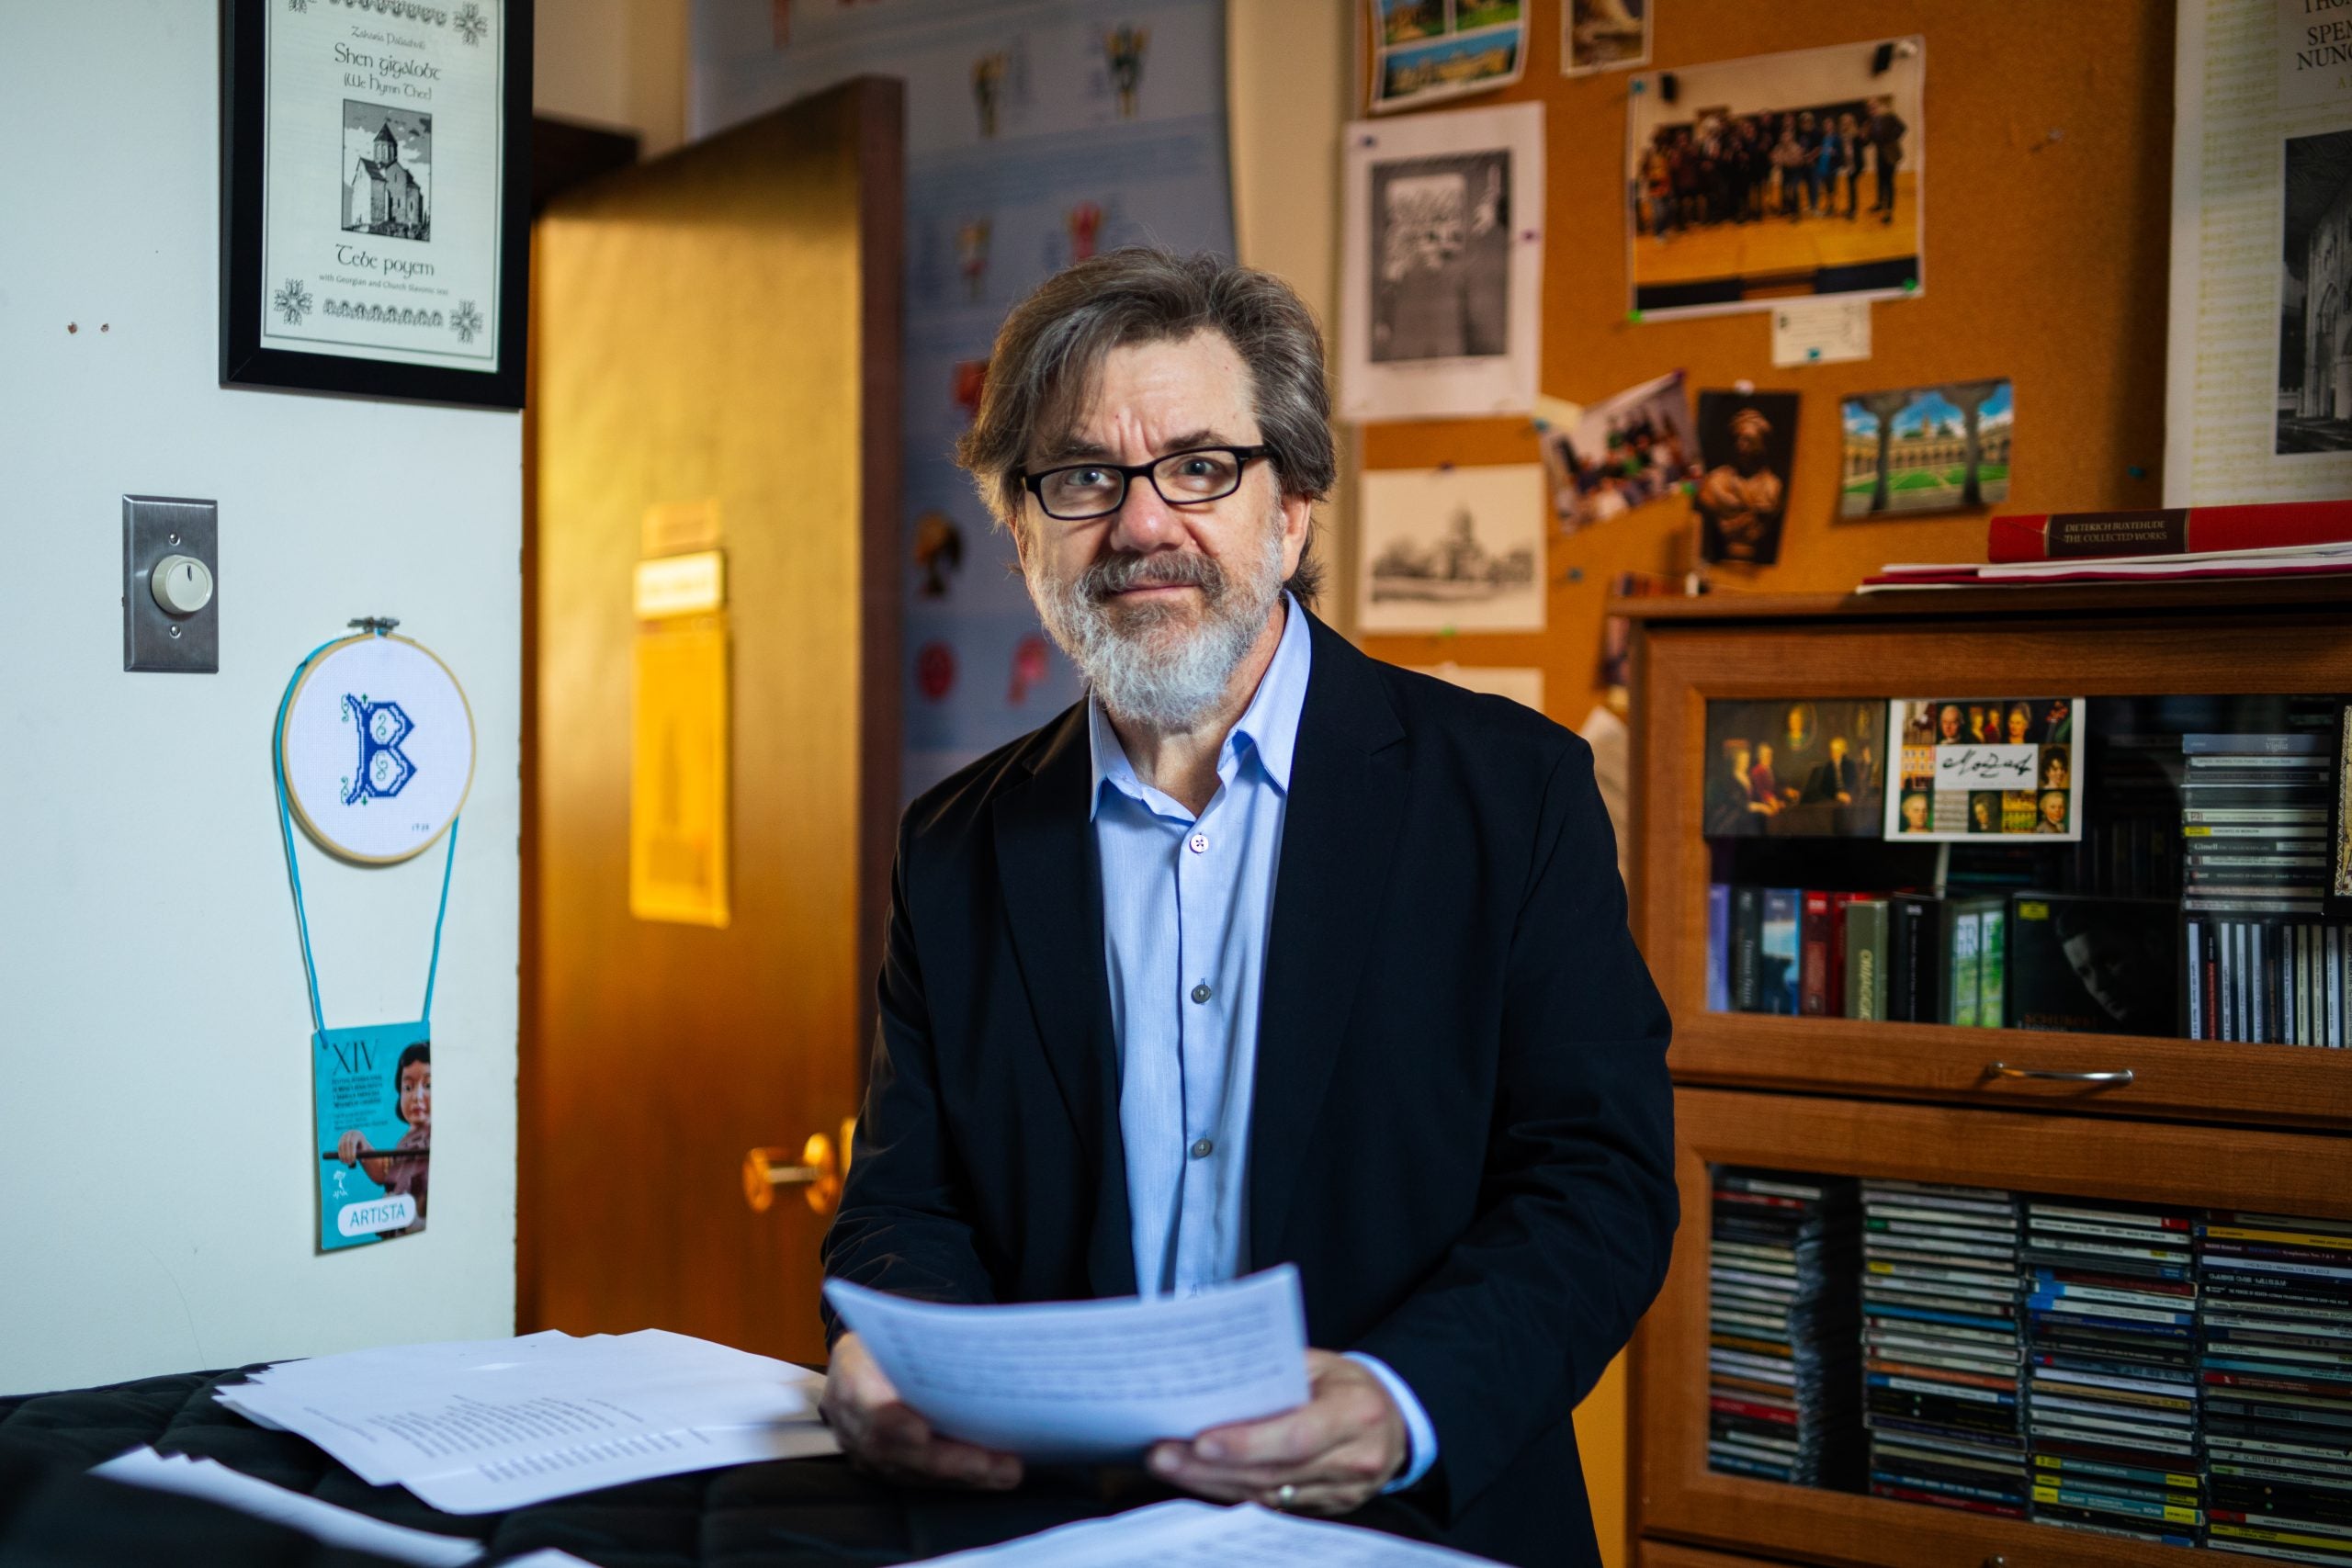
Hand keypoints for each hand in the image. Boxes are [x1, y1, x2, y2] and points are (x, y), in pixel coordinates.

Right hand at [336, 1130, 371, 1165]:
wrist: (358, 1137)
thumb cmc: (363, 1144)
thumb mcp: (365, 1147)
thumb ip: (364, 1153)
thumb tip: (363, 1160)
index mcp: (356, 1134)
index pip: (352, 1143)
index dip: (351, 1151)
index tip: (353, 1159)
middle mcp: (349, 1134)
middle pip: (346, 1144)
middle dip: (346, 1154)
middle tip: (349, 1162)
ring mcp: (344, 1136)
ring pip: (341, 1146)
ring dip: (342, 1155)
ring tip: (345, 1163)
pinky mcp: (340, 1140)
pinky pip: (339, 1148)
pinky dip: (340, 1154)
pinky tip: (342, 1160)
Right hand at [819, 1331, 1021, 1490]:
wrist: (873, 1350)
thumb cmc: (899, 1335)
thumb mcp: (905, 1323)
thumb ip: (928, 1338)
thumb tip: (980, 1349)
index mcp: (852, 1368)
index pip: (866, 1399)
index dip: (891, 1419)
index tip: (921, 1432)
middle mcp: (850, 1415)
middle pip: (891, 1447)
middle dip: (943, 1459)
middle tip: (987, 1463)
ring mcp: (861, 1446)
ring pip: (908, 1470)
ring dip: (959, 1475)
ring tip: (1004, 1471)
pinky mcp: (881, 1465)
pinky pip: (918, 1478)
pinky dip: (957, 1479)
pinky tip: (993, 1474)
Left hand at [1146, 1350, 1405, 1516]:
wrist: (1393, 1425)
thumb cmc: (1349, 1385)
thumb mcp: (1322, 1363)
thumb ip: (1277, 1371)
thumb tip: (1215, 1378)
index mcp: (1357, 1413)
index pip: (1296, 1436)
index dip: (1247, 1443)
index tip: (1200, 1439)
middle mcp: (1354, 1460)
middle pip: (1273, 1472)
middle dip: (1211, 1466)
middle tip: (1163, 1453)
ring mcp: (1342, 1492)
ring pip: (1266, 1495)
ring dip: (1211, 1482)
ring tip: (1168, 1464)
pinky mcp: (1325, 1510)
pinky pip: (1270, 1506)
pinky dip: (1230, 1492)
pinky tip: (1197, 1478)